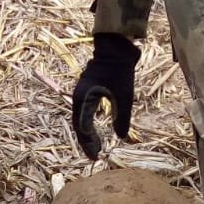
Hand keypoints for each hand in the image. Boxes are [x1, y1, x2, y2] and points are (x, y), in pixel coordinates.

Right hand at [71, 33, 140, 159]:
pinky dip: (90, 122)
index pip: (82, 128)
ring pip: (81, 119)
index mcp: (83, 99)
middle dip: (87, 141)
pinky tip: (98, 128)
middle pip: (79, 125)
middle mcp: (79, 97)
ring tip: (96, 145)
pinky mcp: (89, 89)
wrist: (116, 47)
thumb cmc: (119, 70)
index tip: (96, 156)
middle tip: (96, 155)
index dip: (88, 144)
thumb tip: (121, 137)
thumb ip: (122, 117)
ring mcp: (83, 93)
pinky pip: (86, 111)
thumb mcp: (124, 96)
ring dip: (88, 133)